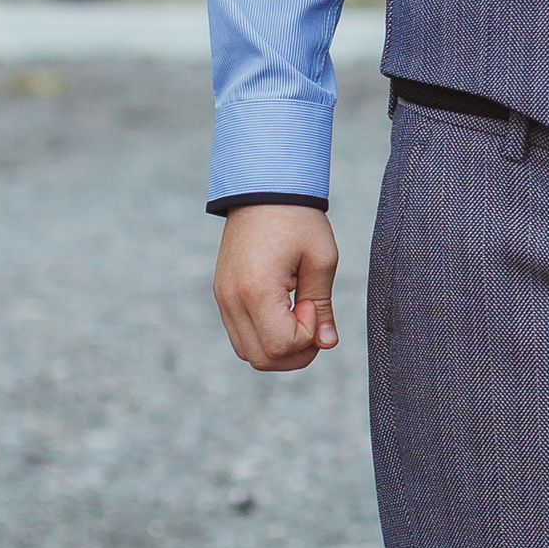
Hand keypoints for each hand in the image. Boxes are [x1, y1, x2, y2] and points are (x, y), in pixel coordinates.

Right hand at [214, 205, 339, 370]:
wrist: (263, 188)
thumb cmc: (298, 219)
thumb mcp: (321, 259)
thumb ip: (322, 306)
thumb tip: (327, 343)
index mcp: (256, 290)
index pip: (281, 345)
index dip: (306, 335)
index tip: (310, 302)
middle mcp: (231, 299)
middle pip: (261, 359)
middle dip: (294, 351)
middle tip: (310, 314)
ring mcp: (222, 298)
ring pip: (248, 352)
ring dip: (279, 346)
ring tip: (298, 312)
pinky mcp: (222, 295)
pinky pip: (240, 334)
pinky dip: (264, 334)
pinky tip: (283, 309)